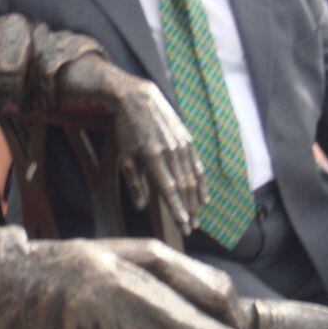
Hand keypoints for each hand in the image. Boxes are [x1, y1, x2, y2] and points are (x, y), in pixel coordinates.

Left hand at [112, 73, 204, 234]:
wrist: (139, 99)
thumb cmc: (127, 130)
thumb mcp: (124, 156)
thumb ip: (135, 182)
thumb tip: (142, 207)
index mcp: (153, 157)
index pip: (169, 190)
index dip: (178, 209)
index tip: (184, 226)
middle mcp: (170, 152)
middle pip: (184, 187)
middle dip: (189, 211)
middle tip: (190, 230)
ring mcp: (181, 145)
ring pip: (193, 178)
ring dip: (195, 200)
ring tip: (197, 218)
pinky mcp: (187, 139)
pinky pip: (197, 165)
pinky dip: (201, 183)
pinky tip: (203, 198)